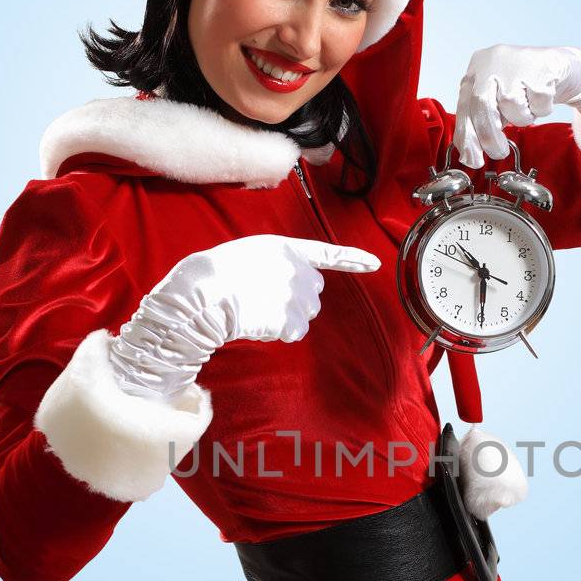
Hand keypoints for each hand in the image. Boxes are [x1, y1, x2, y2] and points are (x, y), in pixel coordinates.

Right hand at [108, 233, 380, 399]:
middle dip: (297, 298)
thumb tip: (286, 285)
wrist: (205, 293)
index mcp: (287, 248)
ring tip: (257, 309)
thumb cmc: (217, 273)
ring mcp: (298, 297)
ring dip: (286, 316)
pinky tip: (259, 323)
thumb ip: (276, 263)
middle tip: (265, 298)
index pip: (328, 253)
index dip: (353, 259)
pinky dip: (279, 332)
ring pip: (304, 315)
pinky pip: (294, 332)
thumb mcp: (249, 252)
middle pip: (314, 292)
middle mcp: (299, 271)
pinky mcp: (293, 321)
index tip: (376, 263)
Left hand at [452, 43, 580, 168]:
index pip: (465, 111)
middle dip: (493, 138)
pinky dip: (543, 106)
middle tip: (501, 151)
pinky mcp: (542, 63)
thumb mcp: (502, 105)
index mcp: (476, 71)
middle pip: (483, 111)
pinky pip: (538, 100)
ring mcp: (516, 60)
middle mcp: (490, 61)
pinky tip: (547, 100)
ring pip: (510, 107)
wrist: (568, 67)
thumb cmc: (530, 90)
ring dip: (523, 119)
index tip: (477, 161)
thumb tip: (462, 159)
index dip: (469, 139)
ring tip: (531, 115)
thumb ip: (485, 123)